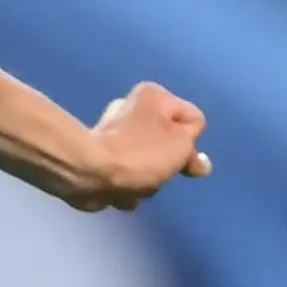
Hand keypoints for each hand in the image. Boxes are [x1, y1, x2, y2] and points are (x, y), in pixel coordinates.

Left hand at [62, 80, 211, 209]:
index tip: (182, 157)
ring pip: (149, 163)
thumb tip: (195, 157)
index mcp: (153, 96)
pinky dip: (126, 186)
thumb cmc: (143, 154)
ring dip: (148, 180)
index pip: (193, 120)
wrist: (90, 175)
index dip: (191, 142)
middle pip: (168, 143)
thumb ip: (194, 147)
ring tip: (136, 183)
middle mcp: (131, 108)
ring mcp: (113, 134)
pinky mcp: (99, 158)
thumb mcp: (183, 144)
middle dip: (167, 164)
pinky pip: (127, 175)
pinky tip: (121, 191)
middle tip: (159, 173)